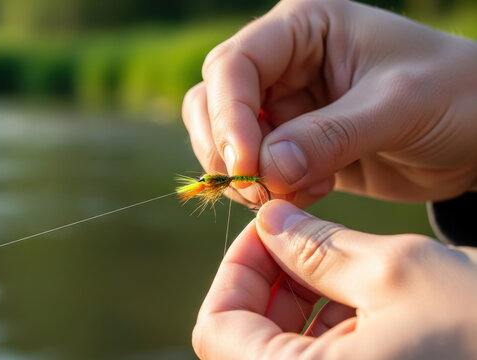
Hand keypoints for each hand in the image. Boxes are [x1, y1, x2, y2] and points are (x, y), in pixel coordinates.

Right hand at [182, 0, 476, 206]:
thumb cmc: (455, 95)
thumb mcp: (397, 107)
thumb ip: (328, 136)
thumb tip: (266, 169)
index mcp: (303, 28)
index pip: (234, 65)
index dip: (228, 115)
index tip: (246, 164)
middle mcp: (283, 63)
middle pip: (212, 101)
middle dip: (226, 148)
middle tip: (257, 189)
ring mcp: (285, 105)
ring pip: (223, 138)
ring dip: (244, 173)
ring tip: (287, 192)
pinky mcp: (293, 144)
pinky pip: (256, 168)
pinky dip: (271, 188)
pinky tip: (314, 191)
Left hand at [193, 200, 476, 359]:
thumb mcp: (394, 270)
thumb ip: (314, 245)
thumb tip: (268, 220)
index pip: (216, 329)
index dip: (235, 269)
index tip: (268, 228)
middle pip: (244, 338)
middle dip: (267, 280)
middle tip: (298, 234)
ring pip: (279, 348)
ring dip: (295, 297)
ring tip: (331, 254)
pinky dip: (324, 322)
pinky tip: (354, 287)